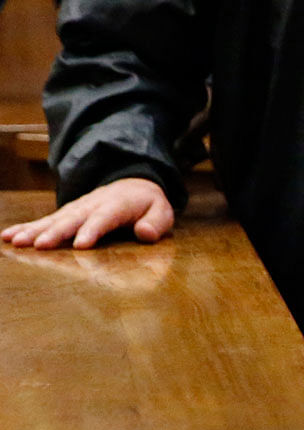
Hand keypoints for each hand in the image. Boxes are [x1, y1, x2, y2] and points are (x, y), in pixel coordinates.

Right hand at [1, 178, 174, 248]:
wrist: (133, 183)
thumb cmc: (149, 204)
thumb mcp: (162, 211)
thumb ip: (156, 223)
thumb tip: (145, 234)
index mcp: (116, 205)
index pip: (104, 218)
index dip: (92, 230)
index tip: (80, 245)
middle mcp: (91, 205)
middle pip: (72, 219)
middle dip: (56, 233)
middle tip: (40, 246)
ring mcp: (76, 208)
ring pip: (53, 220)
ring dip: (34, 230)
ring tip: (16, 241)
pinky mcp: (66, 214)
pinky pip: (44, 221)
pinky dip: (26, 227)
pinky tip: (8, 236)